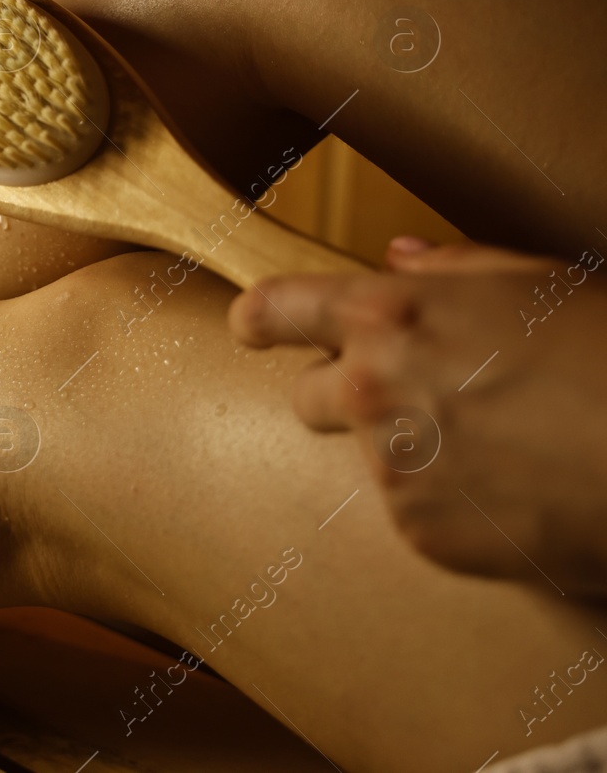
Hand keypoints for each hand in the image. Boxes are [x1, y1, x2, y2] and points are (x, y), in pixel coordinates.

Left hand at [228, 237, 606, 594]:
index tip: (253, 328)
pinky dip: (453, 505)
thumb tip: (397, 258)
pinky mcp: (421, 534)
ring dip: (415, 450)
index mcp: (389, 314)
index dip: (262, 319)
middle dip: (345, 394)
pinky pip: (415, 513)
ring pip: (371, 457)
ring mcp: (390, 468)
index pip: (277, 310)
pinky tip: (518, 490)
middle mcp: (369, 391)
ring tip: (505, 445)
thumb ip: (452, 272)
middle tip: (418, 397)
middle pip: (307, 396)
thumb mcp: (538, 284)